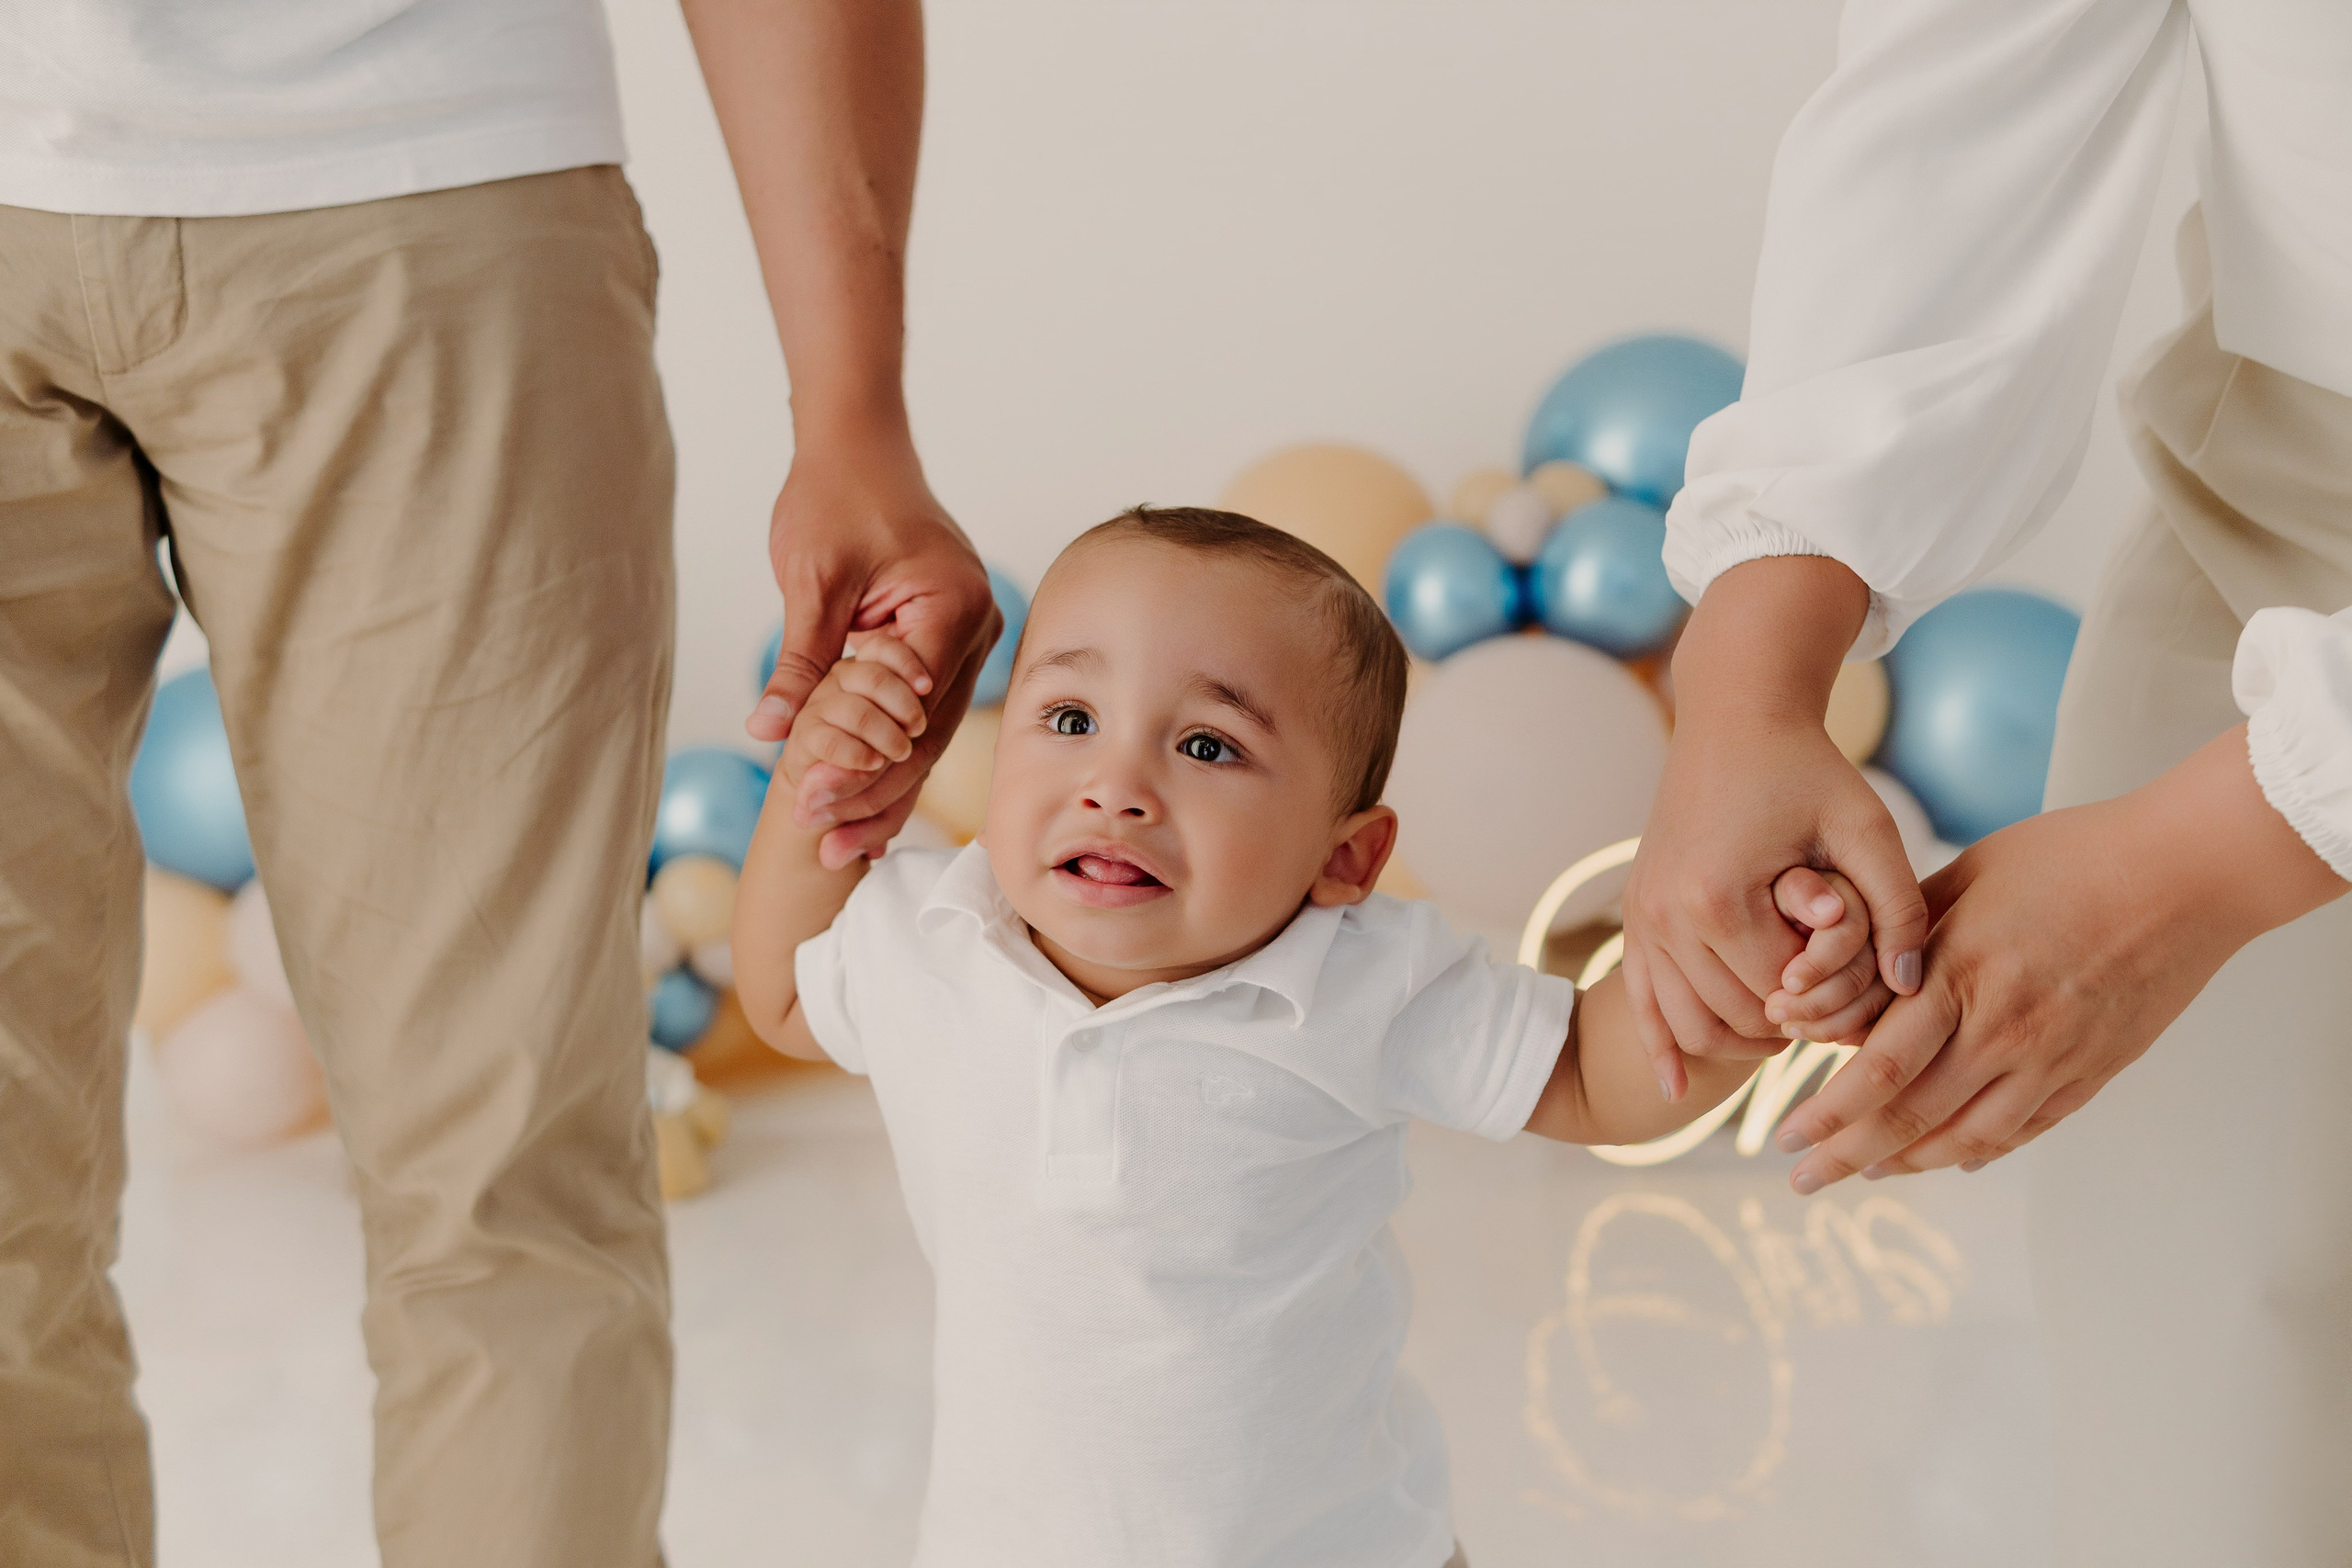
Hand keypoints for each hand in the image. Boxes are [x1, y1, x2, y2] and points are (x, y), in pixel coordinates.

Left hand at [748, 438, 998, 863]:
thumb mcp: (811, 581)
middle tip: (821, 842)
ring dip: (883, 788)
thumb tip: (769, 731)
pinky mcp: (946, 647)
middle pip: (927, 735)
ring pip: (929, 736)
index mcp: (951, 608)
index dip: (862, 763)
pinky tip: (862, 808)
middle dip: (872, 792)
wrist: (859, 447)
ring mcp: (968, 640)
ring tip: (839, 844)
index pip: (910, 709)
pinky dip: (891, 758)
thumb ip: (800, 662)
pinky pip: (923, 716)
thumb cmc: (836, 497)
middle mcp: (975, 629)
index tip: (812, 804)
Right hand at [1622, 558, 1928, 1100]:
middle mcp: (1667, 917)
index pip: (1782, 996)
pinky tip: (1673, 1089)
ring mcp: (1643, 917)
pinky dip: (1660, 1046)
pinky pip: (1639, 1000)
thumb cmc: (1807, 767)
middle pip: (1736, 1018)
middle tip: (1834, 1006)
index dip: (1832, 1002)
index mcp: (1719, 900)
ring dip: (1739, 1039)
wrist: (1733, 715)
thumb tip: (1907, 987)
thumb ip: (1897, 909)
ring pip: (1689, 1022)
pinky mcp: (1636, 913)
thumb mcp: (1868, 828)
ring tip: (1788, 1025)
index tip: (1864, 981)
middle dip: (1789, 1024)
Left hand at [1776, 725, 2348, 1193]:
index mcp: (1959, 977)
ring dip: (1905, 1163)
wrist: (2186, 873)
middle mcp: (2003, 1031)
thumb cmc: (2069, 855)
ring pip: (1964, 1139)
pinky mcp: (2092, 1071)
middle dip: (1844, 1156)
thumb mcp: (1968, 875)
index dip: (1825, 1114)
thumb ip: (1910, 928)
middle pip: (1908, 1119)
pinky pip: (2023, 1129)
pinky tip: (1945, 1160)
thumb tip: (1855, 965)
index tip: (1784, 1136)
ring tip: (1864, 1173)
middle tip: (1800, 1180)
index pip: (1875, 1071)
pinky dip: (1976, 1151)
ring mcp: (2051, 1059)